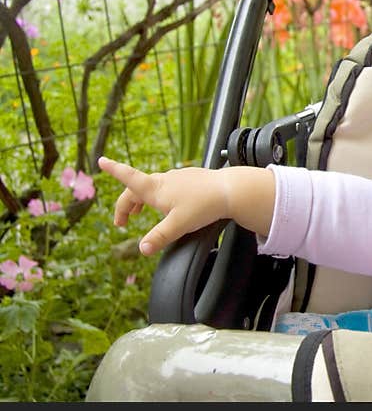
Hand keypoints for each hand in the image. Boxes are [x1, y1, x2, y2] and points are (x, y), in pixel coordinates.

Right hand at [98, 157, 230, 254]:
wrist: (231, 190)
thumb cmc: (204, 205)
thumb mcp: (179, 225)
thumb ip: (159, 237)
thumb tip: (142, 249)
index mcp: (156, 189)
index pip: (129, 178)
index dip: (114, 170)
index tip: (101, 161)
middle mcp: (164, 180)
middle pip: (137, 189)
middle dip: (126, 205)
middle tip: (122, 222)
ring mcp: (178, 178)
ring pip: (153, 187)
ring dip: (142, 200)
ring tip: (139, 213)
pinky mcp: (191, 179)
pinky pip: (168, 187)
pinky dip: (159, 197)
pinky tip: (168, 205)